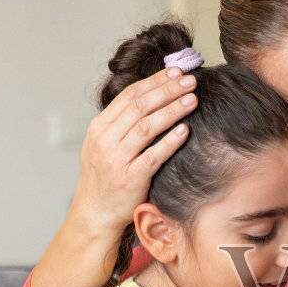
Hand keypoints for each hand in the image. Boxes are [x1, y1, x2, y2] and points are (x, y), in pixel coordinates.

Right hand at [70, 65, 197, 239]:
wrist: (94, 214)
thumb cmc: (105, 178)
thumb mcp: (104, 145)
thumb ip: (122, 124)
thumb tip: (152, 97)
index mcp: (99, 127)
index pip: (129, 95)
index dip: (155, 81)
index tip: (176, 72)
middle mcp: (105, 140)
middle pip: (140, 106)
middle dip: (167, 90)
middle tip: (190, 81)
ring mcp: (116, 159)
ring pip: (147, 126)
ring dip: (172, 110)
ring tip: (192, 100)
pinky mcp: (129, 179)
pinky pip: (153, 156)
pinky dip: (169, 142)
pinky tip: (185, 130)